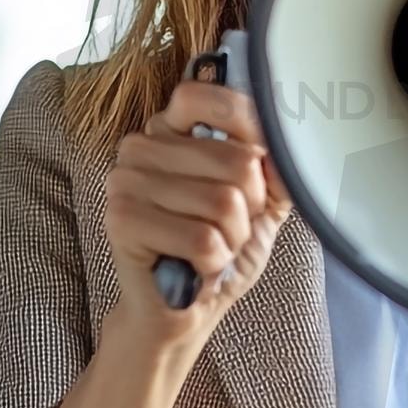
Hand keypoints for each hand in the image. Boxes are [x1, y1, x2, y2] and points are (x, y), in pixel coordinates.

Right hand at [105, 78, 292, 362]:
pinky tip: (196, 267)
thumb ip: (276, 163)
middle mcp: (141, 146)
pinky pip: (202, 238)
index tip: (253, 174)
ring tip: (211, 250)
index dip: (247, 134)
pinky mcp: (121, 220)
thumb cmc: (219, 250)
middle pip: (237, 161)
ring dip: (232, 240)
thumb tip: (287, 134)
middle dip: (249, 210)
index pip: (208, 97)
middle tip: (228, 231)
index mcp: (171, 130)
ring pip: (223, 203)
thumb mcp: (262, 200)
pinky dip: (214, 262)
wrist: (184, 310)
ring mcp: (125, 181)